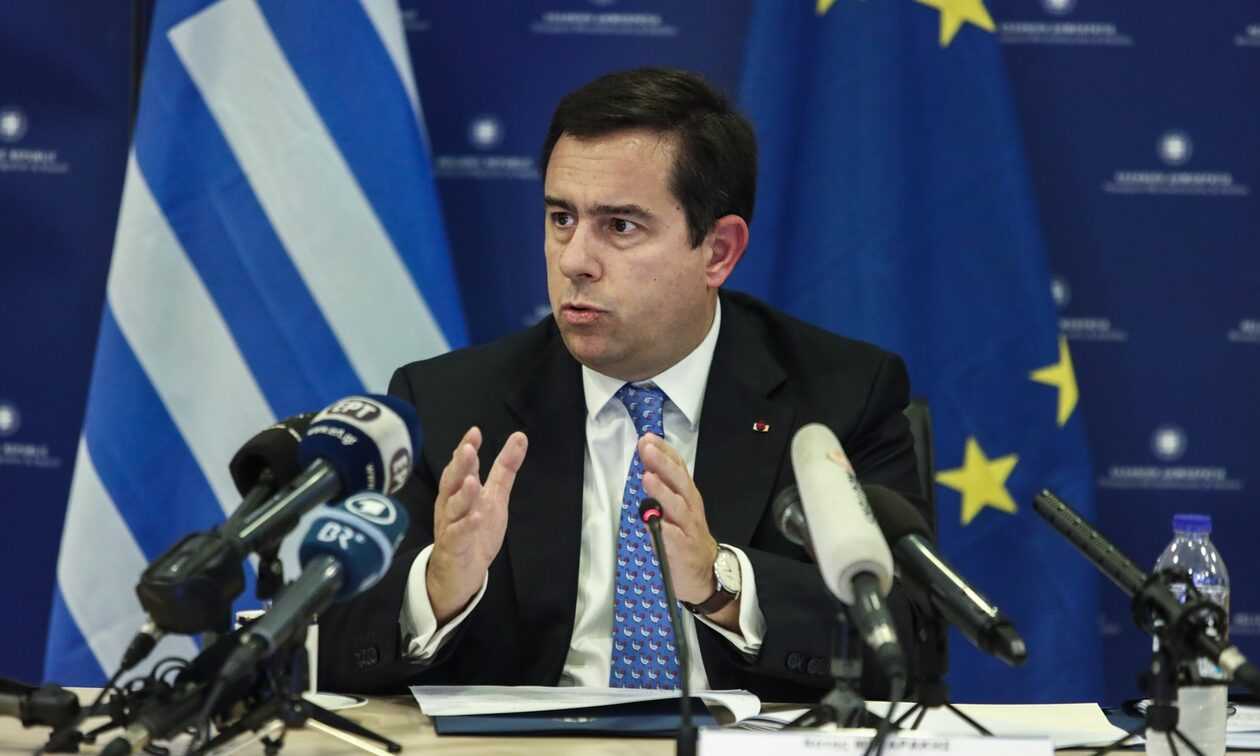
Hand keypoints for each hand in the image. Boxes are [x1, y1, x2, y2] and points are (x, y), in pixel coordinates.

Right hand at [427, 427, 527, 622]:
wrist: (460, 572)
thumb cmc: (475, 529)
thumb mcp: (494, 496)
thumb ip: (505, 468)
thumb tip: (520, 436)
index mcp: (459, 491)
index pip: (461, 466)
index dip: (466, 449)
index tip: (474, 432)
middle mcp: (450, 506)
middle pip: (453, 483)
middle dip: (460, 466)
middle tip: (467, 449)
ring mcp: (450, 526)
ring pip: (453, 508)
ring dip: (462, 495)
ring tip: (472, 482)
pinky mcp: (453, 548)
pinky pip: (457, 536)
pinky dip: (466, 526)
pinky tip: (476, 517)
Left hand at [637, 434, 722, 609]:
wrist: (705, 573)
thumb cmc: (686, 536)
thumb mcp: (677, 508)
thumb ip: (664, 488)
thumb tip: (647, 464)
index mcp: (688, 495)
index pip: (678, 467)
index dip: (665, 452)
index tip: (648, 438)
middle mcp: (690, 508)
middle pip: (679, 482)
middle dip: (662, 463)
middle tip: (646, 448)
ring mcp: (688, 528)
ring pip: (677, 507)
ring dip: (662, 491)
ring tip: (648, 477)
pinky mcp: (683, 549)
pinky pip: (673, 538)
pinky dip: (664, 529)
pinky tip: (653, 522)